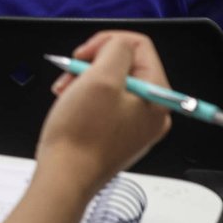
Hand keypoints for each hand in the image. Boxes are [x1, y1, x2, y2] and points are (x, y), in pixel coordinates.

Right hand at [37, 32, 171, 195]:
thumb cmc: (80, 137)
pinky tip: (70, 104)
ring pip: (112, 82)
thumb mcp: (100, 78)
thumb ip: (116, 50)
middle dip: (93, 64)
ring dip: (85, 79)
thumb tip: (117, 46)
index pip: (139, 46)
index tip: (83, 54)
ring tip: (66, 92)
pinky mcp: (117, 135)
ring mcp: (135, 125)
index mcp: (157, 97)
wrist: (64, 179)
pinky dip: (85, 97)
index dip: (107, 43)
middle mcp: (152, 112)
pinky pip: (105, 103)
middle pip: (125, 64)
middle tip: (72, 75)